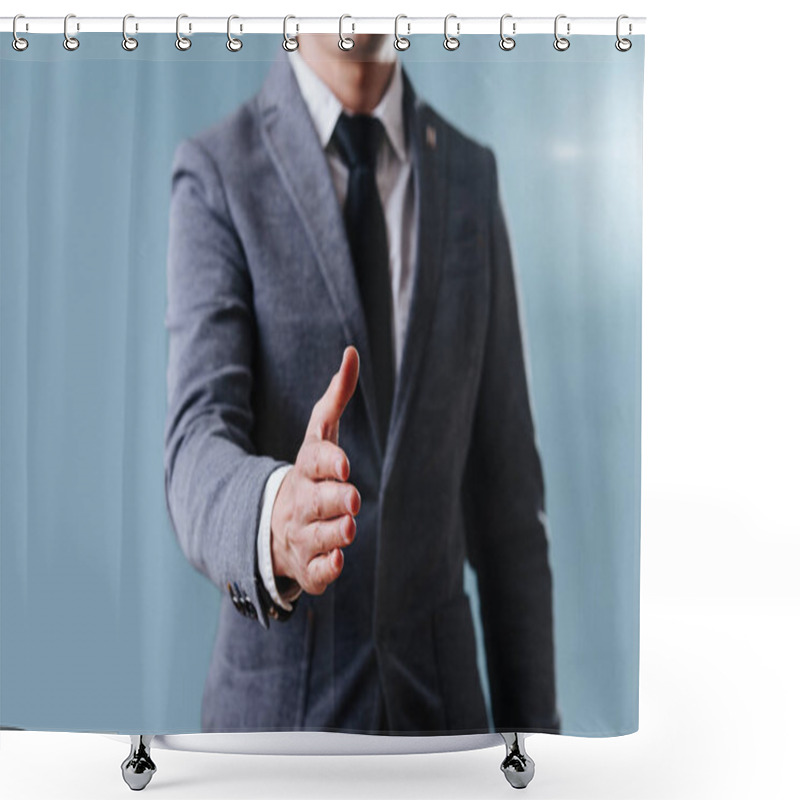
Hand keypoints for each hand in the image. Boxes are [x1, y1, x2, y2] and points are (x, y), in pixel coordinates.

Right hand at [270, 347, 360, 594]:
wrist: (275, 526)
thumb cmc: (310, 475)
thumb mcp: (319, 436)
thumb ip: (335, 399)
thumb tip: (351, 353)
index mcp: (306, 470)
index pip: (315, 461)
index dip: (328, 463)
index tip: (345, 465)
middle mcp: (303, 502)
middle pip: (317, 501)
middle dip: (334, 500)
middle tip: (352, 500)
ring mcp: (303, 535)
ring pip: (318, 536)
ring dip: (334, 533)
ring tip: (349, 528)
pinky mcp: (310, 565)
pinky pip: (316, 572)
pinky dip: (326, 569)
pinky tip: (338, 562)